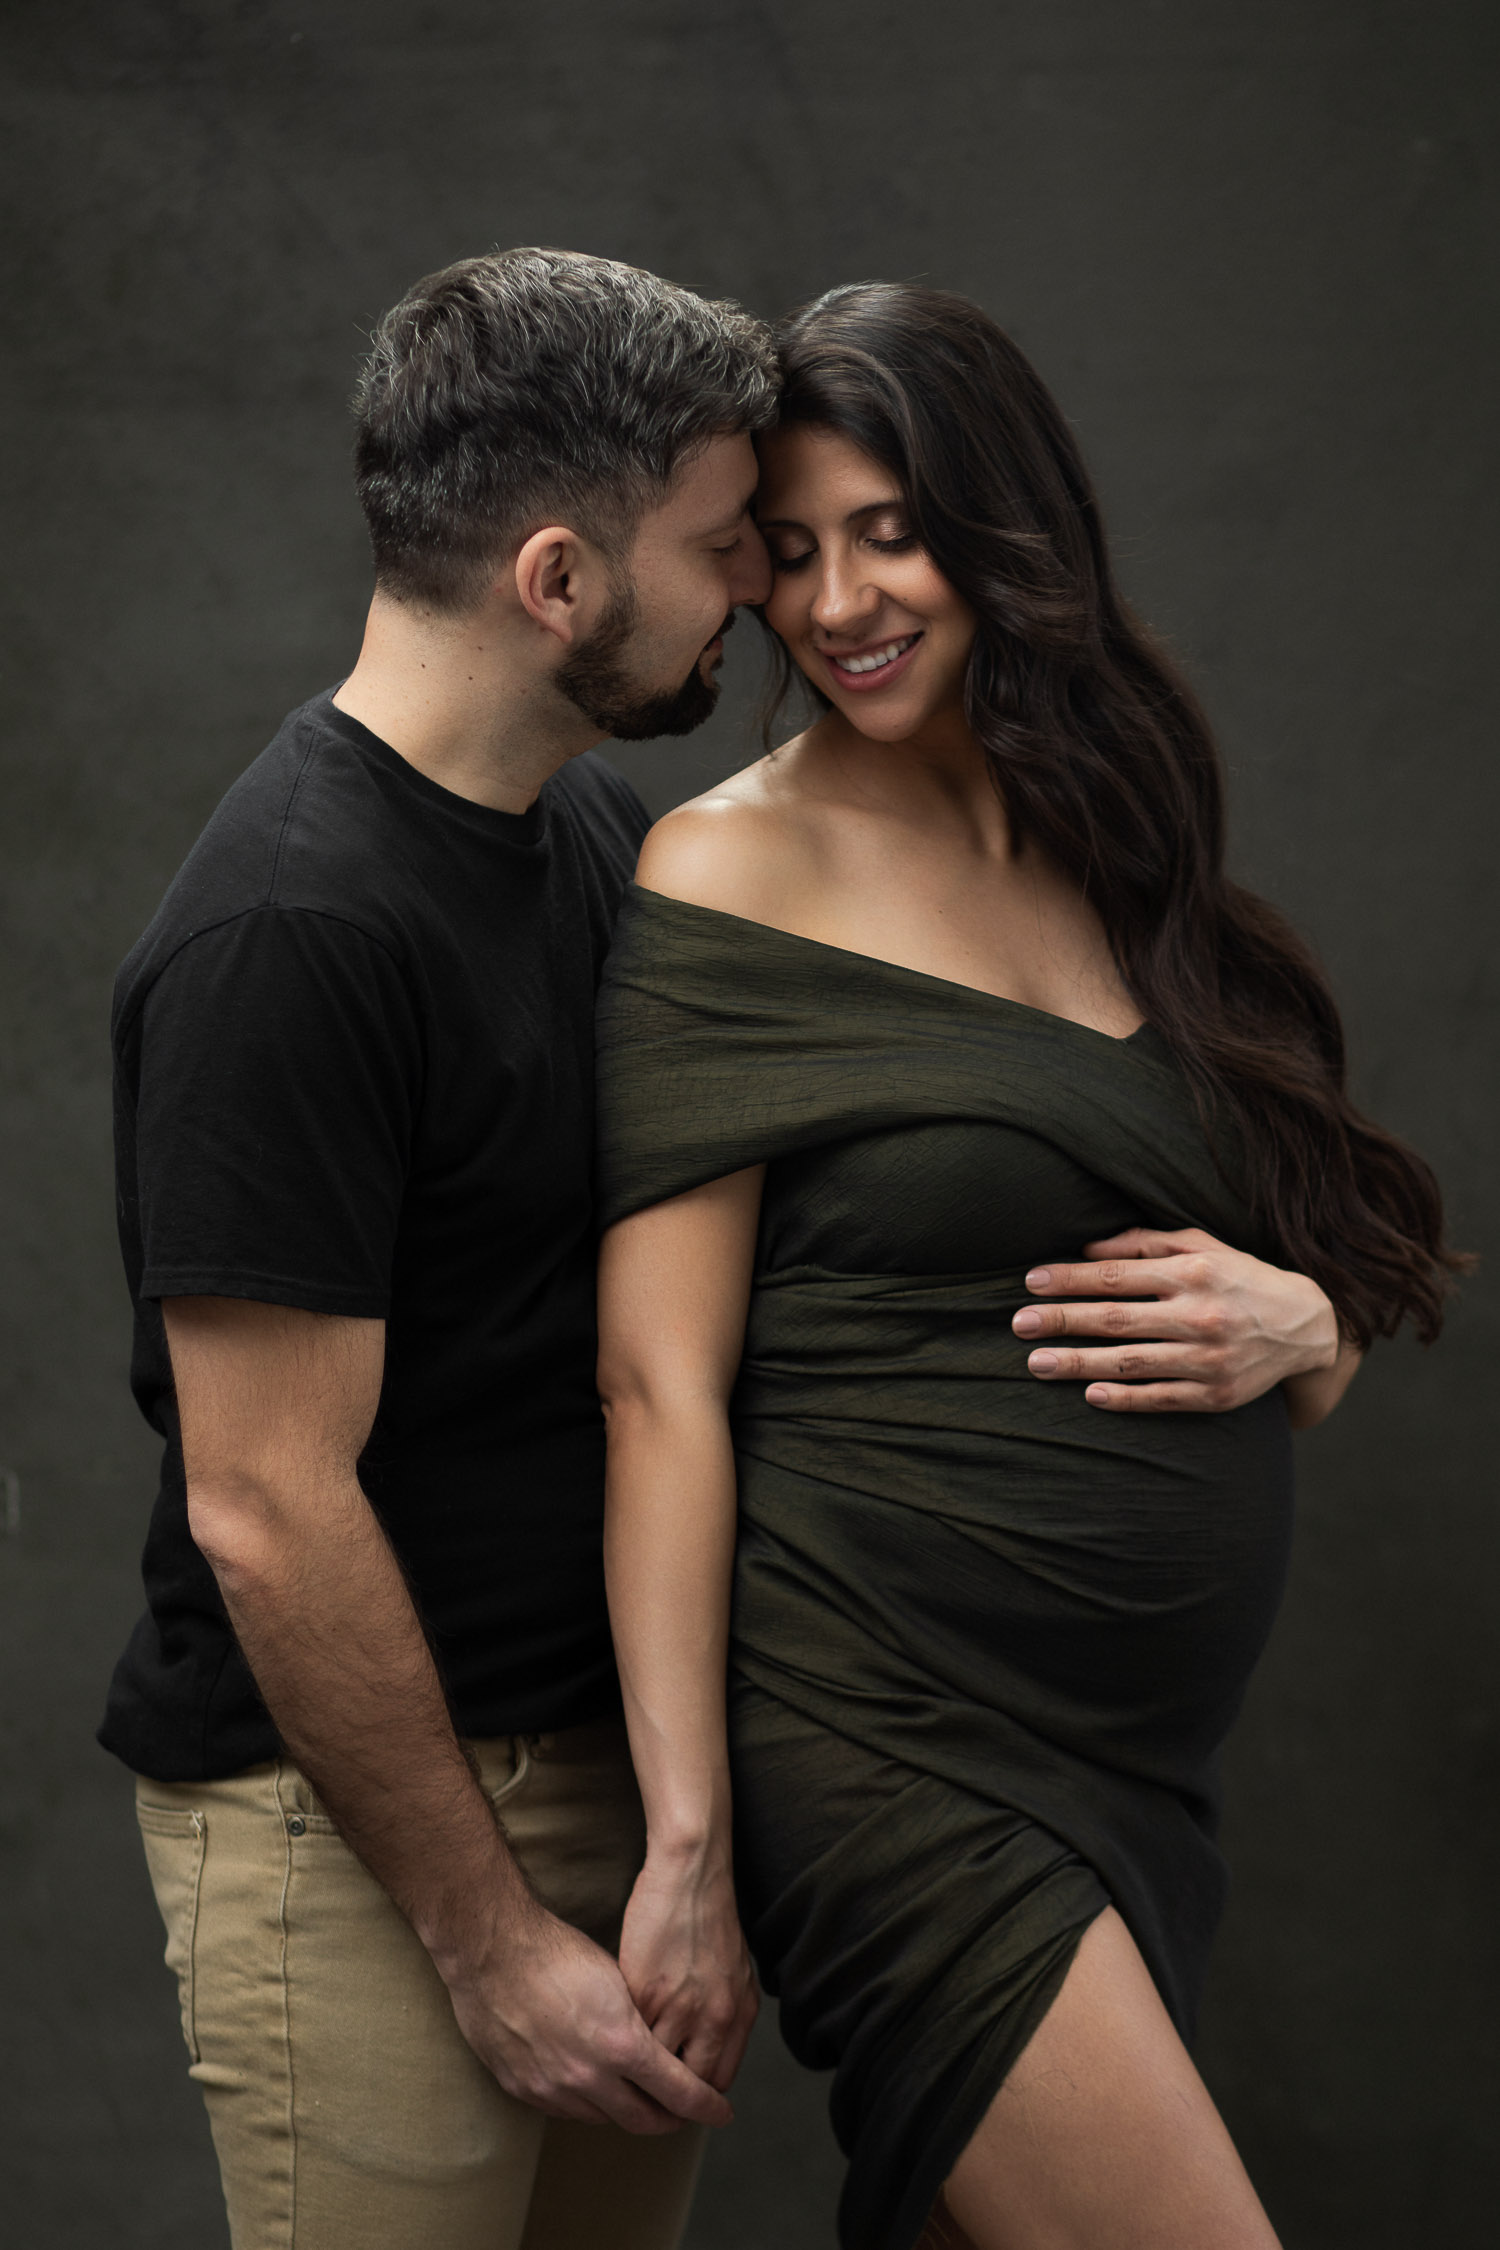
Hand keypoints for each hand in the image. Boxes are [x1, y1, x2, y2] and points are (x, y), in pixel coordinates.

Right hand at [444, 1887, 733, 2133]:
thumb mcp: (618, 1979)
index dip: (706, 2106)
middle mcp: (588, 2077)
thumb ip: (642, 2023)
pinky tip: (593, 2082)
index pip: (679, 2093)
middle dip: (671, 2119)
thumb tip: (665, 2049)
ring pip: (604, 2118)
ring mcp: (552, 2089)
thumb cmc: (557, 1953)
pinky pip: (566, 2111)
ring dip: (627, 2109)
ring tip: (638, 2093)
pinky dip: (588, 2102)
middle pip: (644, 2120)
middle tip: (683, 2111)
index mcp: (620, 2044)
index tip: (721, 2112)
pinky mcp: (523, 2090)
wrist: (491, 1952)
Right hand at [618, 1845, 758, 2093]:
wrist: (692, 1876)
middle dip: (667, 2090)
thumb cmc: (711, 1918)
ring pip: (655, 2064)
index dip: (695, 2092)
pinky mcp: (645, 1992)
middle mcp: (715, 2019)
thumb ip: (726, 2014)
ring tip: (622, 2065)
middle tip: (647, 2087)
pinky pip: (631, 2033)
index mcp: (738, 2016)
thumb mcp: (735, 1972)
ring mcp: (680, 2008)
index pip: (717, 2080)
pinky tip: (611, 2035)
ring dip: (640, 2066)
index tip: (678, 2092)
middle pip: (687, 2081)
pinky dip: (622, 2039)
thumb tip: (711, 2050)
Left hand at [1011, 1225, 1339, 1413]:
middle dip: (1062, 1321)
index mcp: (1194, 1273)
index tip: (1032, 1281)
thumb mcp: (1203, 1246)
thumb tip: (1088, 1250)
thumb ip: (1146, 1245)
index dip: (1071, 1279)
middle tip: (1019, 1324)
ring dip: (1078, 1364)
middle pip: (1116, 1319)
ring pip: (1131, 1362)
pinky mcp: (1216, 1395)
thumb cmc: (1242, 1278)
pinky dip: (1124, 1398)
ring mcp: (1208, 1359)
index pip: (1118, 1275)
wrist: (1308, 1327)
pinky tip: (1089, 1394)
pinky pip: (1161, 1398)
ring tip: (1037, 1363)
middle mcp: (1200, 1315)